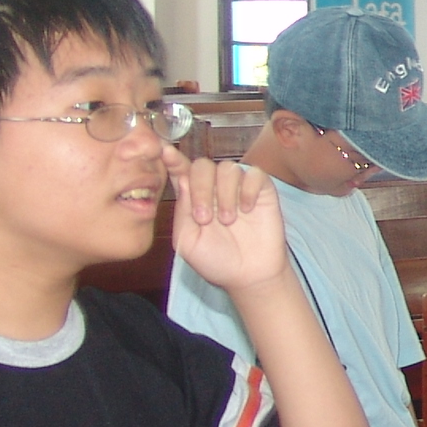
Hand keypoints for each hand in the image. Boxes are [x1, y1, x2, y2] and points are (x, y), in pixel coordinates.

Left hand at [168, 157, 290, 293]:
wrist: (249, 275)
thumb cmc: (216, 261)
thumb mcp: (188, 241)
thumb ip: (182, 211)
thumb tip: (181, 179)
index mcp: (192, 198)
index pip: (180, 171)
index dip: (173, 159)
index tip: (164, 151)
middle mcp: (214, 188)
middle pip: (202, 166)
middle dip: (200, 189)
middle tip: (205, 218)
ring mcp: (238, 187)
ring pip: (227, 168)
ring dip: (225, 194)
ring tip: (228, 221)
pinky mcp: (262, 190)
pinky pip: (254, 174)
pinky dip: (248, 190)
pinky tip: (247, 209)